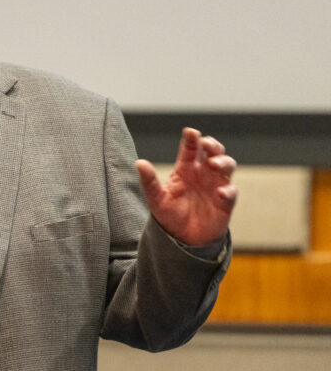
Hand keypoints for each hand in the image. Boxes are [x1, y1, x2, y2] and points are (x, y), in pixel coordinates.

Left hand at [135, 127, 237, 245]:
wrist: (182, 238)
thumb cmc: (169, 214)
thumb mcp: (156, 198)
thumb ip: (149, 181)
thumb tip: (139, 163)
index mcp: (186, 169)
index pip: (191, 150)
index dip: (191, 139)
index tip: (190, 132)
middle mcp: (203, 173)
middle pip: (214, 152)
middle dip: (212, 145)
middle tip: (206, 143)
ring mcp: (216, 185)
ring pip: (227, 166)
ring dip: (223, 162)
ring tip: (213, 164)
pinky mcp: (225, 202)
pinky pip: (231, 193)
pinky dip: (228, 191)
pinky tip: (220, 192)